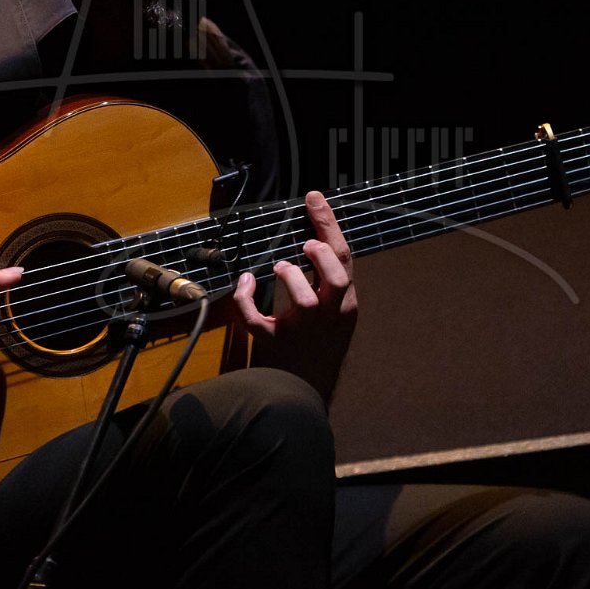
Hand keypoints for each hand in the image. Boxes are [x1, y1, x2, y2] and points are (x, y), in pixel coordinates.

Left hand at [233, 191, 357, 401]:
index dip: (328, 224)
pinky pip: (257, 321)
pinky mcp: (275, 343)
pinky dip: (246, 300)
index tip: (313, 198)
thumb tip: (309, 238)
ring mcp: (303, 331)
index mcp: (344, 304)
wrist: (305, 390)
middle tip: (304, 245)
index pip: (343, 257)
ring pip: (305, 300)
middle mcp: (328, 316)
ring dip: (291, 276)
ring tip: (280, 267)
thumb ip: (326, 279)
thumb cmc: (319, 345)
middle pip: (337, 277)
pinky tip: (245, 283)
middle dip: (321, 255)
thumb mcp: (335, 312)